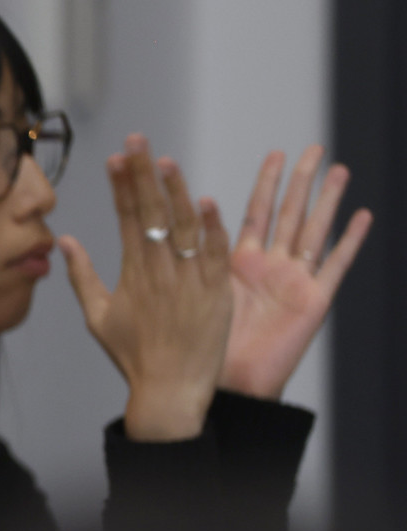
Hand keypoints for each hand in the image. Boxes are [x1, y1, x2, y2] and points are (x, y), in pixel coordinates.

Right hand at [60, 134, 231, 440]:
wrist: (168, 390)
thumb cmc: (132, 356)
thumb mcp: (98, 317)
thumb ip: (82, 276)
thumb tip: (64, 241)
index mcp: (131, 275)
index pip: (126, 218)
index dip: (121, 185)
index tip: (117, 157)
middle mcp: (158, 273)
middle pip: (150, 214)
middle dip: (142, 174)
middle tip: (137, 140)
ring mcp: (187, 281)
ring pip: (181, 228)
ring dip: (174, 191)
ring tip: (165, 160)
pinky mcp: (215, 293)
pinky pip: (212, 255)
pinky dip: (209, 229)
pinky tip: (205, 202)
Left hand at [213, 146, 372, 400]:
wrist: (226, 383)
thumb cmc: (205, 345)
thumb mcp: (197, 292)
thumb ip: (193, 258)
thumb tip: (167, 225)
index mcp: (242, 262)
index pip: (257, 211)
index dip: (266, 182)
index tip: (275, 152)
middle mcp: (272, 267)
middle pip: (291, 213)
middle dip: (302, 181)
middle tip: (313, 148)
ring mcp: (296, 282)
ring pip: (315, 231)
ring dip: (328, 201)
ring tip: (340, 169)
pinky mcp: (314, 301)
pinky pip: (335, 265)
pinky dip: (349, 241)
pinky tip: (363, 216)